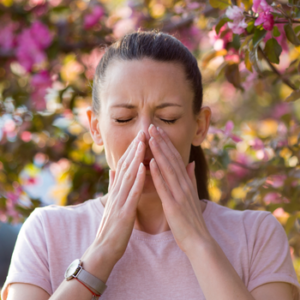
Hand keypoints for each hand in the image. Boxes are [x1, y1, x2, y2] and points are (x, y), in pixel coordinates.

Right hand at [82, 130, 145, 264]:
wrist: (104, 248)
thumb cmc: (111, 226)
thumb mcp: (112, 202)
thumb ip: (113, 185)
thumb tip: (113, 169)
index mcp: (117, 190)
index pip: (125, 166)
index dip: (132, 150)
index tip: (140, 136)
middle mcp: (117, 192)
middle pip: (126, 166)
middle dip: (134, 148)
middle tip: (142, 131)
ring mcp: (119, 201)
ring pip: (128, 175)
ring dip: (135, 158)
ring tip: (142, 142)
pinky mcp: (124, 212)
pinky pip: (132, 193)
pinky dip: (137, 179)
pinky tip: (143, 167)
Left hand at [148, 124, 211, 253]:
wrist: (198, 240)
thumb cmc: (191, 218)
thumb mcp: (192, 194)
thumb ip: (190, 177)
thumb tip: (189, 162)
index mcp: (186, 181)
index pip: (175, 158)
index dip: (166, 143)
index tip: (158, 130)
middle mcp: (184, 184)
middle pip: (171, 159)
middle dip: (161, 141)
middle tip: (151, 126)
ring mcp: (179, 194)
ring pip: (168, 168)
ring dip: (159, 152)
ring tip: (150, 137)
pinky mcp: (173, 205)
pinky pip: (164, 187)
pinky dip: (158, 174)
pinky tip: (151, 162)